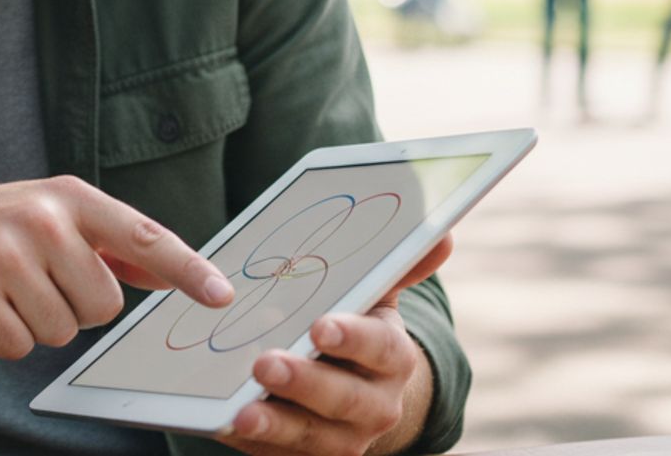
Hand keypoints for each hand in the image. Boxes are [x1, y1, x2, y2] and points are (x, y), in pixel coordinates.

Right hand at [0, 176, 233, 358]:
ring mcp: (5, 254)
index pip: (142, 235)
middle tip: (37, 283)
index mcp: (70, 196)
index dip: (185, 268)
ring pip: (63, 331)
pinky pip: (20, 346)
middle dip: (75, 307)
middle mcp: (42, 219)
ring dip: (38, 323)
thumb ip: (110, 245)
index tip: (221, 294)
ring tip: (7, 290)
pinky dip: (5, 338)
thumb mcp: (52, 216)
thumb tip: (170, 272)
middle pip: (103, 305)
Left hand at [218, 235, 453, 455]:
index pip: (380, 347)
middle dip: (304, 382)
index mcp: (394, 356)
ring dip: (276, 425)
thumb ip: (396, 265)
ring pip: (313, 436)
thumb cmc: (354, 330)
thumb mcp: (374, 296)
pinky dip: (258, 444)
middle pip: (343, 397)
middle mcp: (377, 404)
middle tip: (264, 364)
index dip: (352, 338)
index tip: (319, 326)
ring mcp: (345, 438)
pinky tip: (227, 426)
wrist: (357, 395)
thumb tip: (442, 236)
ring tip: (243, 412)